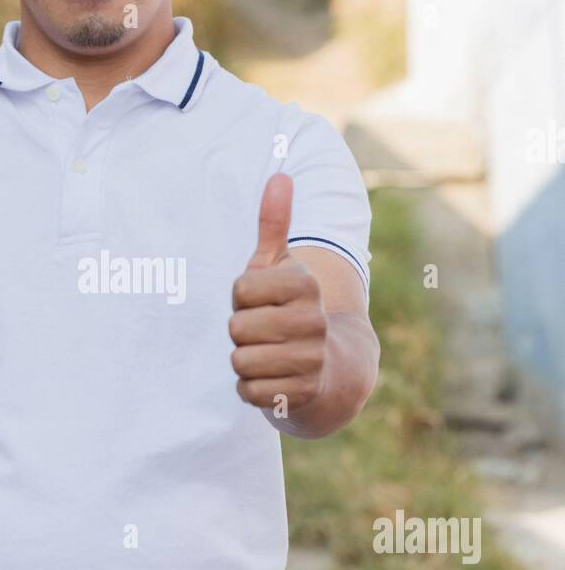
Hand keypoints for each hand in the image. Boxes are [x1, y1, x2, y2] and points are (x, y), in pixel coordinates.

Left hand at [229, 173, 327, 413]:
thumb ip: (274, 224)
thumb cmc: (292, 310)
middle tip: (264, 332)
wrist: (333, 369)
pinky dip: (251, 389)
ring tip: (268, 356)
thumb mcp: (282, 268)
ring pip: (240, 360)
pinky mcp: (302, 394)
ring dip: (245, 361)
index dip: (242, 298)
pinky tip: (272, 380)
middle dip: (241, 332)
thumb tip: (279, 175)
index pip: (241, 289)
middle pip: (236, 327)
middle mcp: (312, 321)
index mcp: (305, 285)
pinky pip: (248, 391)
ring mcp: (310, 359)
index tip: (261, 301)